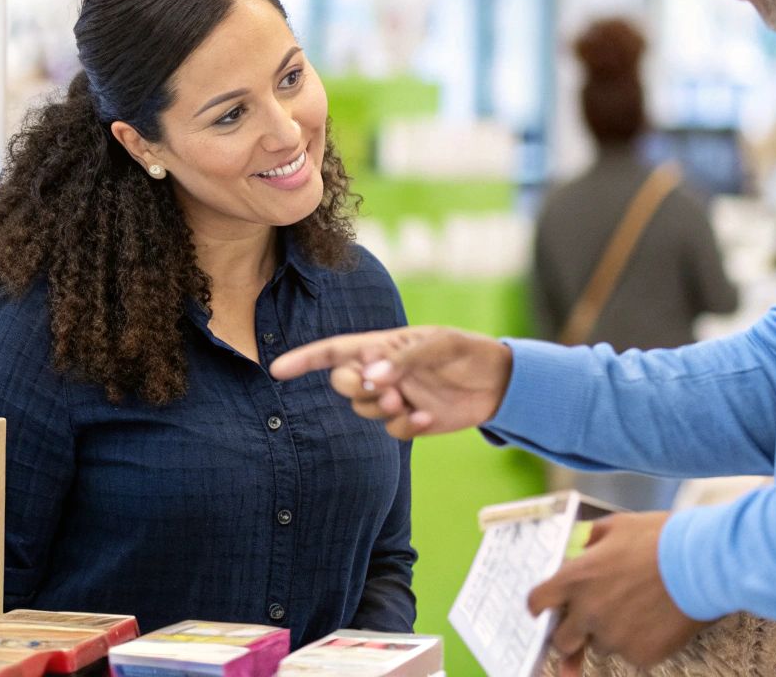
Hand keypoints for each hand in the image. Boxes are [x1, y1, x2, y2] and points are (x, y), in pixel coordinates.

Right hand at [267, 326, 512, 438]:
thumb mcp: (439, 345)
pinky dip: (405, 427)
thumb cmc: (466, 351)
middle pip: (343, 383)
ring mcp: (395, 396)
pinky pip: (392, 430)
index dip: (304, 360)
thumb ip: (405, 359)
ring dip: (380, 409)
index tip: (276, 371)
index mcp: (382, 345)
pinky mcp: (411, 419)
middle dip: (355, 389)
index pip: (334, 351)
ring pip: (364, 409)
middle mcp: (383, 371)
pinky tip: (428, 418)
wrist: (498, 382)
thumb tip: (373, 377)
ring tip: (407, 403)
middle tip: (384, 390)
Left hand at [528, 511, 707, 671]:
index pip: (537, 602)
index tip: (544, 611)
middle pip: (562, 641)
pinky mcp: (641, 655)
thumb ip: (589, 540)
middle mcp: (588, 612)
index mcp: (576, 579)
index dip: (540, 607)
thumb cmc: (662, 538)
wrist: (707, 563)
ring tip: (639, 606)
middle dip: (570, 635)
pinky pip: (631, 655)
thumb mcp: (618, 526)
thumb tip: (578, 549)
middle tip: (588, 623)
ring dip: (610, 634)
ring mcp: (614, 638)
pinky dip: (639, 642)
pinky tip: (657, 619)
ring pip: (600, 646)